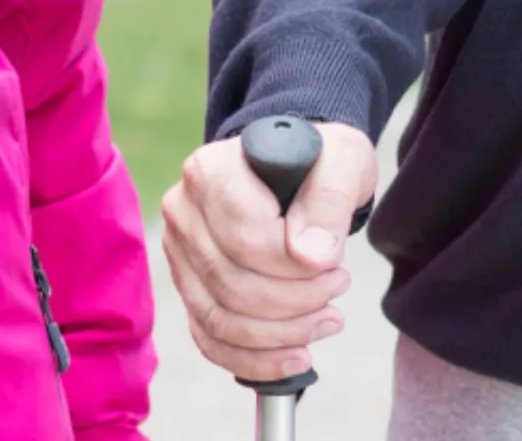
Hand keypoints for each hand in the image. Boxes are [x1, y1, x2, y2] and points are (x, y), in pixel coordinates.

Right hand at [158, 120, 377, 382]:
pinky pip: (209, 337)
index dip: (296, 269)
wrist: (297, 169)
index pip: (248, 241)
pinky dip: (253, 358)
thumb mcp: (342, 162)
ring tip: (326, 320)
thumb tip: (310, 256)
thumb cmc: (319, 163)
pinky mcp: (188, 285)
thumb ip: (330, 201)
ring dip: (280, 335)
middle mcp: (183, 211)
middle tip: (338, 289)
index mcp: (210, 172)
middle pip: (231, 284)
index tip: (336, 266)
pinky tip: (294, 357)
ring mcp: (179, 252)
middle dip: (295, 304)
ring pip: (219, 318)